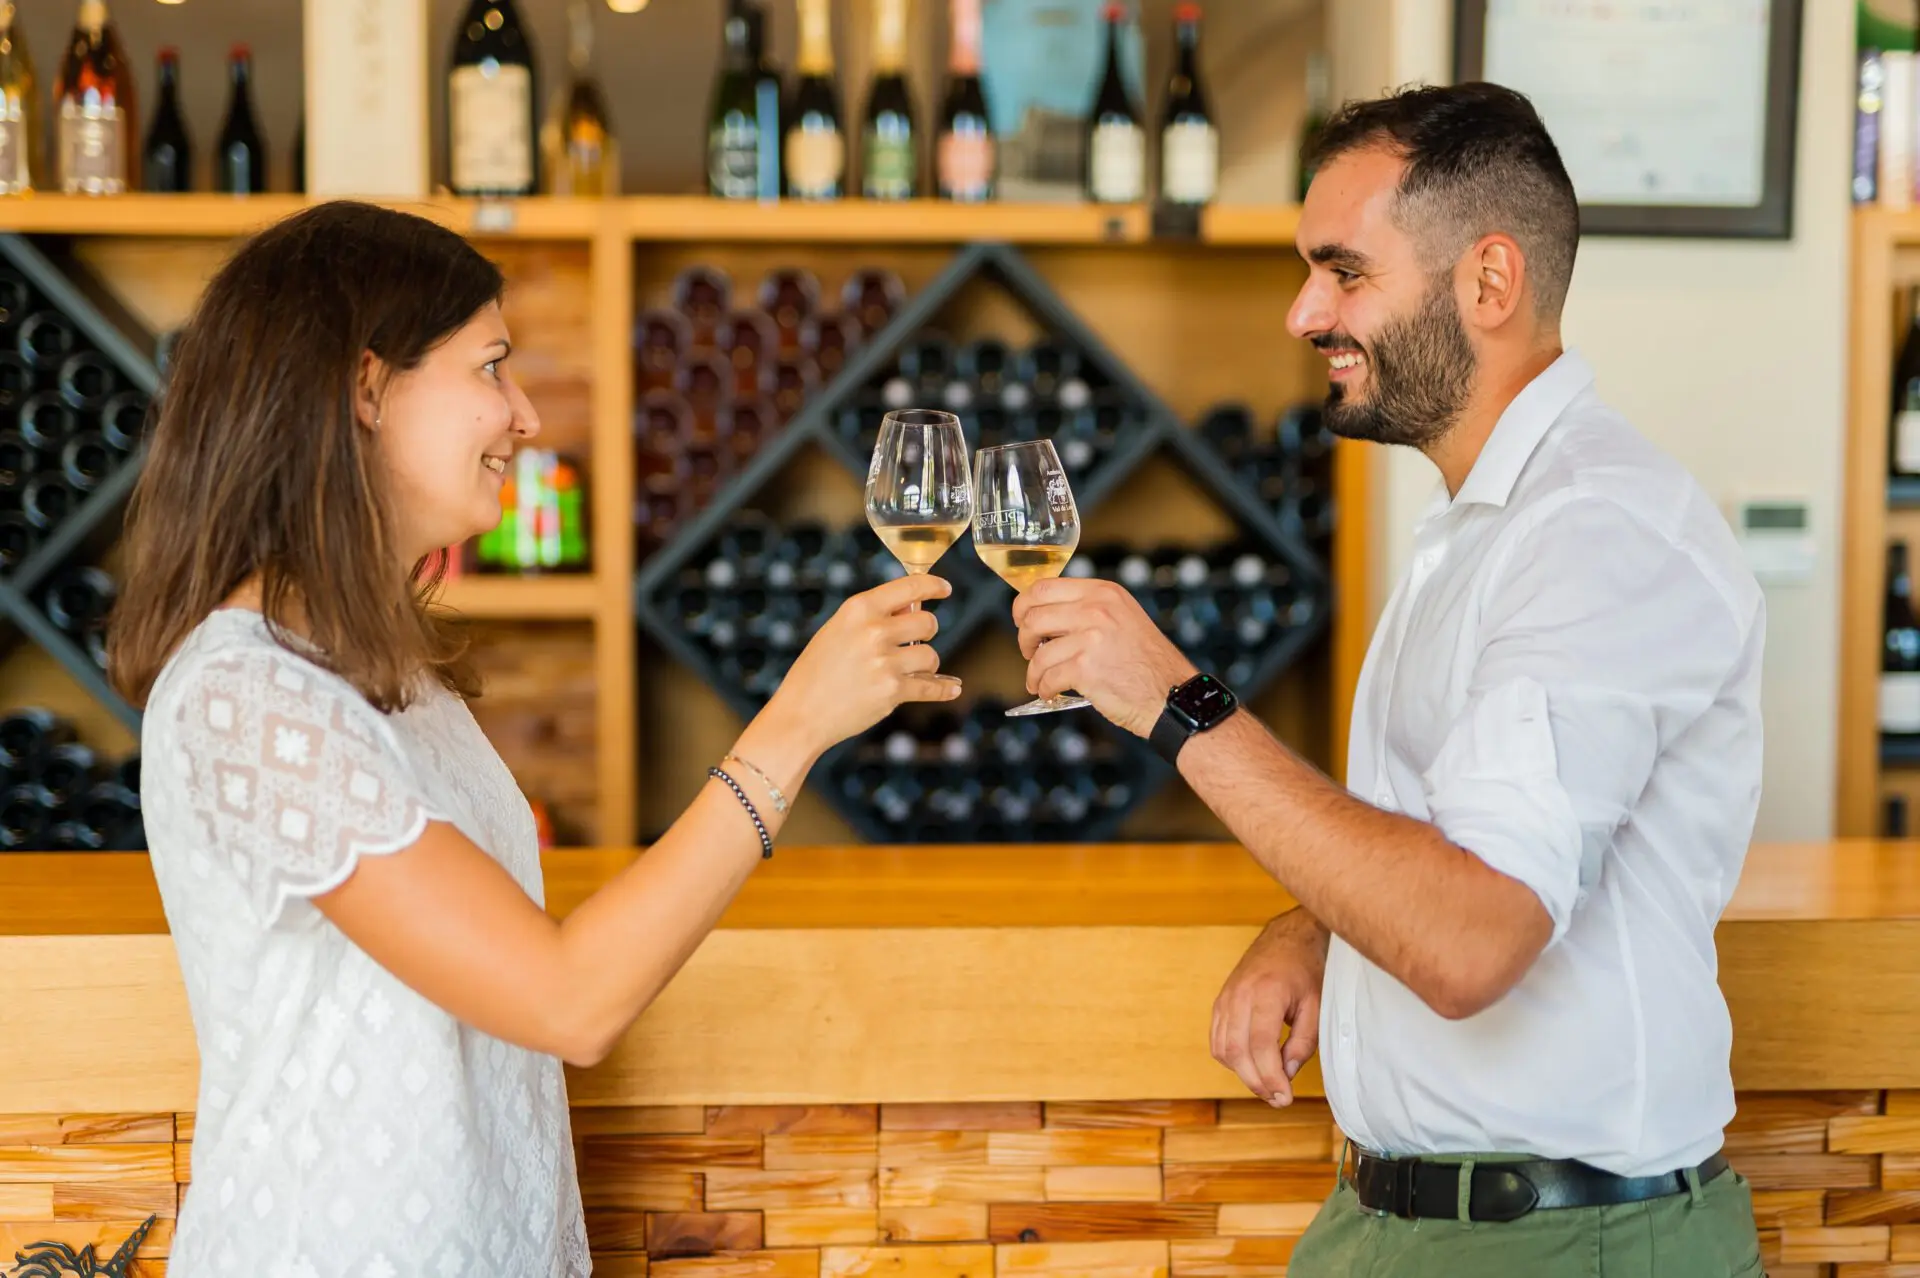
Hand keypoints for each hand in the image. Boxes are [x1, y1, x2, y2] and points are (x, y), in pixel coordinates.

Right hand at [768, 573, 960, 753]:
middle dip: (926, 632)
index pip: (909, 587)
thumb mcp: (837, 631)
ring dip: (926, 664)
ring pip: (931, 656)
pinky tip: (952, 687)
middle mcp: (874, 631)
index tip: (945, 588)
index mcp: (858, 609)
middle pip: (928, 622)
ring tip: (910, 670)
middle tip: (912, 643)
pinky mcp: (893, 691)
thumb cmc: (816, 672)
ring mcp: (885, 662)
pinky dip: (944, 689)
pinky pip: (931, 687)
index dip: (933, 586)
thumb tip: (913, 606)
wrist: (801, 714)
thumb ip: (872, 617)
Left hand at [1012, 577, 1196, 736]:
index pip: (1044, 587)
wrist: (1172, 695)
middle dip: (1024, 639)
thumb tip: (1044, 616)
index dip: (1023, 605)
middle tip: (1030, 652)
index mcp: (1104, 593)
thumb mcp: (1123, 618)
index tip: (1021, 620)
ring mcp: (1091, 638)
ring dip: (1033, 672)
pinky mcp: (1086, 668)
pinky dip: (1043, 689)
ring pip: (1038, 653)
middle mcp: (1097, 609)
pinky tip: (1050, 693)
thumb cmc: (1147, 663)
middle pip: (1033, 617)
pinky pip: (1047, 678)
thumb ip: (1088, 610)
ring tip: (1039, 682)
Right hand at [1211, 908, 1330, 1106]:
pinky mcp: (1220, 1002)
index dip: (1270, 1077)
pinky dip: (1230, 1058)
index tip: (1285, 1097)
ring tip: (1267, 1085)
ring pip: (1222, 1049)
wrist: (1288, 937)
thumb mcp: (1316, 1005)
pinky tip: (1250, 1065)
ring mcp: (1226, 997)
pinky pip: (1216, 1039)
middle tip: (1278, 1099)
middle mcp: (1239, 995)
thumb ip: (1302, 1041)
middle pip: (1237, 1052)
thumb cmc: (1306, 968)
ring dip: (1242, 1073)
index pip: (1260, 1046)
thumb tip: (1285, 1073)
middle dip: (1256, 1082)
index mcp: (1266, 993)